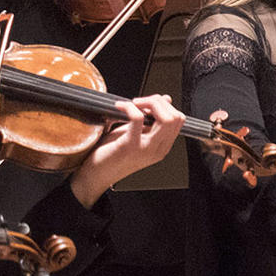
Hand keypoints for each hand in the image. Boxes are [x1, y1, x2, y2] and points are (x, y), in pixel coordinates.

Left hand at [70, 96, 186, 207]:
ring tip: (132, 104)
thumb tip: (166, 100)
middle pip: (175, 117)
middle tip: (139, 102)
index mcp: (162, 147)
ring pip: (165, 118)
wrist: (96, 175)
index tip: (148, 103)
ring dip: (148, 103)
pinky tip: (119, 107)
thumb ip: (151, 120)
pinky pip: (137, 118)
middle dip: (158, 101)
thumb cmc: (112, 154)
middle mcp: (158, 149)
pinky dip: (129, 107)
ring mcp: (146, 149)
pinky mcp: (130, 146)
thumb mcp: (137, 133)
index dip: (164, 105)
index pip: (179, 120)